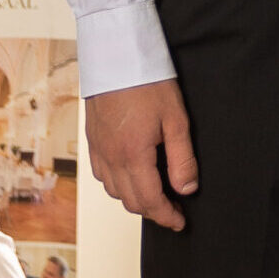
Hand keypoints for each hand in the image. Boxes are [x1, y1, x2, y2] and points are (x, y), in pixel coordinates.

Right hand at [84, 80, 196, 230]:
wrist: (116, 54)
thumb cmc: (148, 81)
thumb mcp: (176, 119)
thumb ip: (182, 158)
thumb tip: (187, 189)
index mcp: (133, 154)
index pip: (150, 200)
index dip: (167, 216)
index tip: (180, 222)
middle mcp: (111, 157)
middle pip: (130, 201)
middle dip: (153, 212)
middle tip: (174, 211)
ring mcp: (98, 149)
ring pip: (114, 191)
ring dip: (135, 199)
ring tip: (156, 194)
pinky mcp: (92, 140)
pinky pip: (102, 175)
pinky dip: (118, 185)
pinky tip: (132, 176)